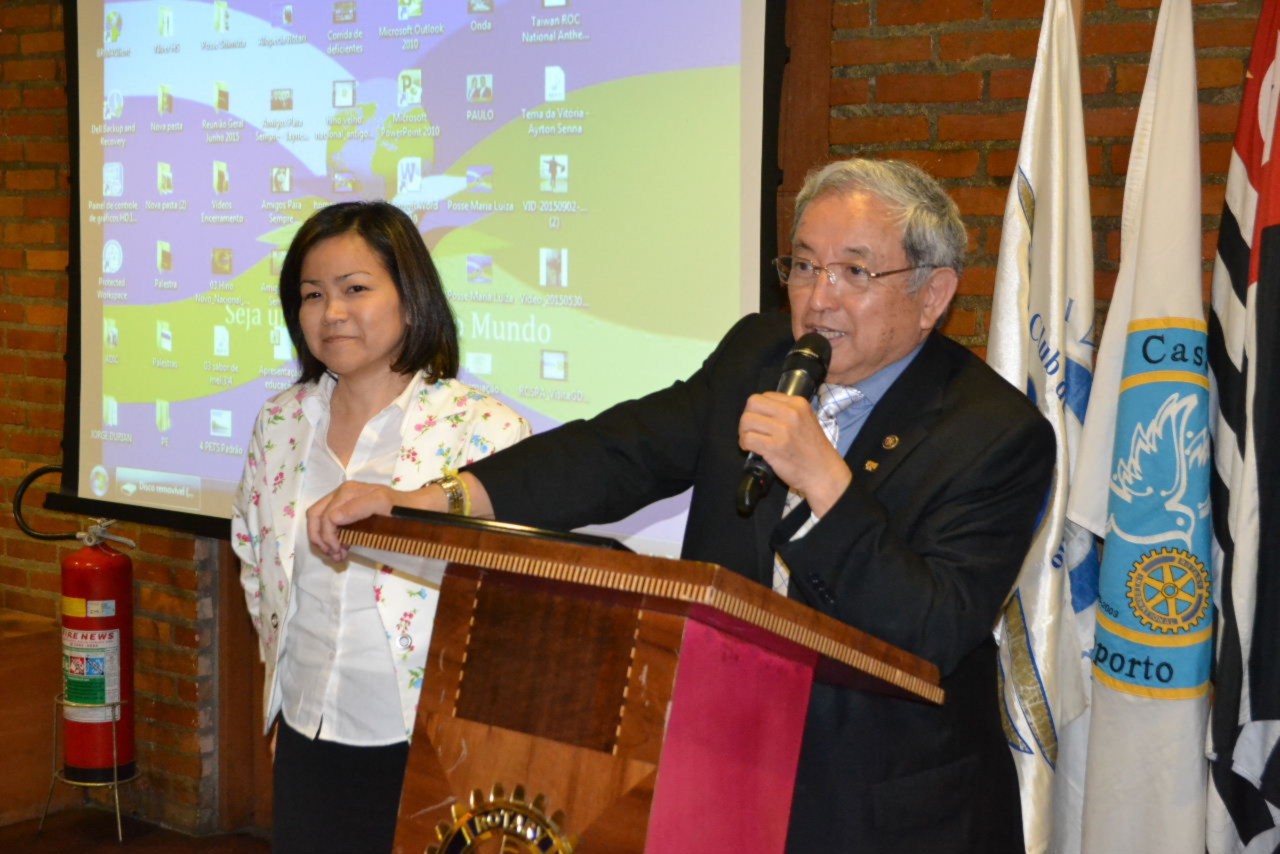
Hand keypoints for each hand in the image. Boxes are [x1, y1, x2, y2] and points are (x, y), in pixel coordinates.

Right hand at [306, 480, 396, 560]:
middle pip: (315, 517)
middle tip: (334, 555)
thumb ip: (357, 508)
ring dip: (323, 540)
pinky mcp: (346, 511)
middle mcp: (341, 494)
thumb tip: (332, 519)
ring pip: (318, 521)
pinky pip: (327, 523)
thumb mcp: (383, 505)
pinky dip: (329, 538)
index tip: (339, 552)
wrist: (415, 508)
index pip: (325, 517)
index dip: (328, 537)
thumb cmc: (401, 508)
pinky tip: (342, 549)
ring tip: (338, 555)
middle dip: (320, 539)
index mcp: (347, 491)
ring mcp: (342, 502)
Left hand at [738, 392, 851, 515]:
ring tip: (749, 441)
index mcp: (798, 403)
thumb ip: (787, 411)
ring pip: (747, 420)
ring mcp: (783, 430)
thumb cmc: (814, 450)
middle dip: (747, 417)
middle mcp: (791, 413)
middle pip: (753, 403)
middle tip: (750, 430)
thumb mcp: (807, 420)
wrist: (824, 474)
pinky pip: (748, 438)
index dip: (757, 409)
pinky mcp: (775, 447)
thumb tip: (761, 410)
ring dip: (743, 432)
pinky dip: (744, 443)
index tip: (759, 421)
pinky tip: (749, 449)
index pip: (764, 396)